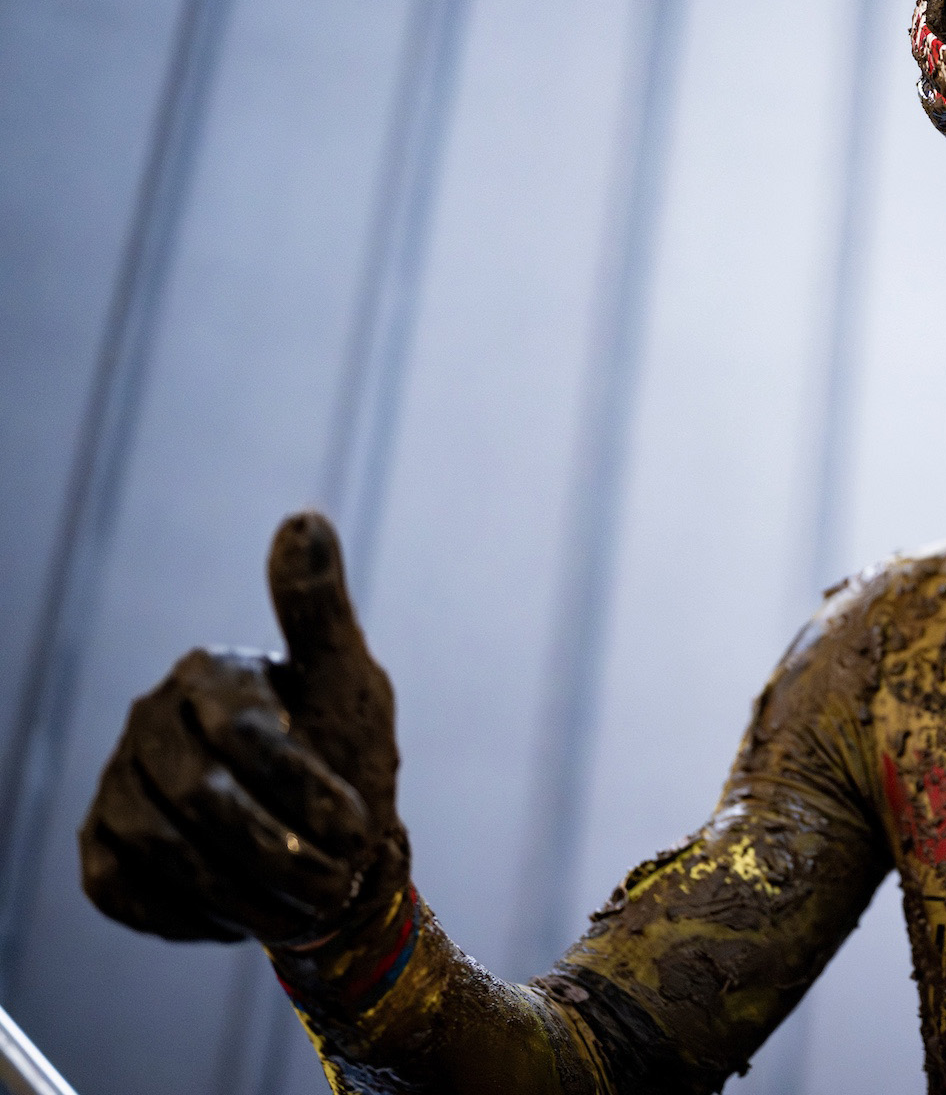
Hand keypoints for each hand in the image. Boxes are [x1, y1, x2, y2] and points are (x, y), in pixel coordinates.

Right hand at [79, 513, 405, 944]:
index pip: (245, 734)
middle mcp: (147, 722)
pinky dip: (199, 915)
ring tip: (302, 903)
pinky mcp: (100, 851)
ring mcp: (115, 785)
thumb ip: (320, 610)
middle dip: (278, 850)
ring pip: (165, 854)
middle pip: (199, 801)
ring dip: (247, 891)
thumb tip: (304, 516)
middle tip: (331, 881)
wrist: (326, 847)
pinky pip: (131, 895)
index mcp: (206, 672)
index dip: (306, 788)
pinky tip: (245, 907)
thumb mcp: (348, 683)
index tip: (358, 824)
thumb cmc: (345, 754)